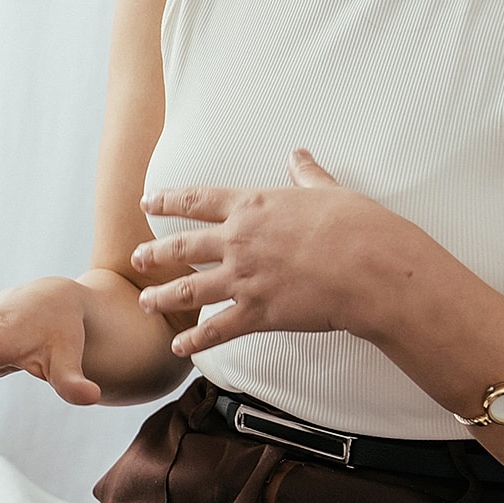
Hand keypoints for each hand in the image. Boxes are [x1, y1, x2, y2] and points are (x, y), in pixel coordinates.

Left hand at [134, 150, 402, 355]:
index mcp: (253, 206)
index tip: (148, 202)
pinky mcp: (257, 313)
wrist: (367, 265)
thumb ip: (306, 174)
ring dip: (164, 297)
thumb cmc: (353, 224)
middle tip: (136, 258)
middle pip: (183, 246)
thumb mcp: (327, 190)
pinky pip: (217, 330)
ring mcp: (244, 278)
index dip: (169, 200)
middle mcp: (239, 241)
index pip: (198, 201)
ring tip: (146, 302)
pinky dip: (196, 341)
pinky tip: (180, 347)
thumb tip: (299, 154)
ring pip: (190, 289)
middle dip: (156, 253)